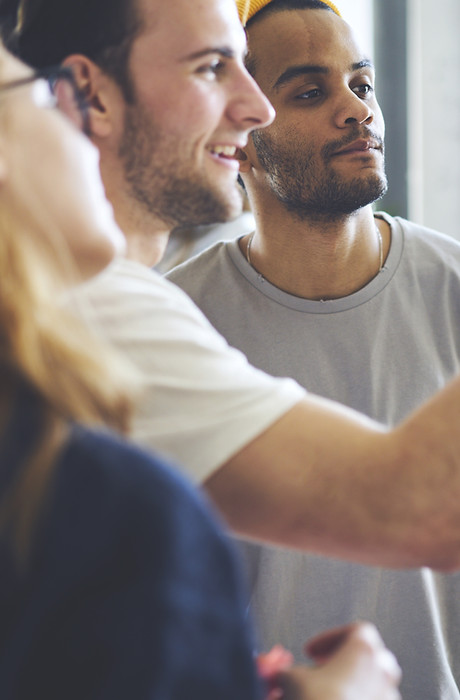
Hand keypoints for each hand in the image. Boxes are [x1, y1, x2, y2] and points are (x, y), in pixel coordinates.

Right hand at [277, 622, 400, 699]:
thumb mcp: (290, 679)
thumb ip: (284, 672)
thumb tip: (278, 676)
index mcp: (364, 651)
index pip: (357, 630)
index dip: (331, 638)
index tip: (311, 652)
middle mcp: (382, 673)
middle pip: (370, 657)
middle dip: (344, 662)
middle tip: (321, 671)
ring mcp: (387, 699)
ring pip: (373, 686)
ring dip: (349, 687)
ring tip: (321, 696)